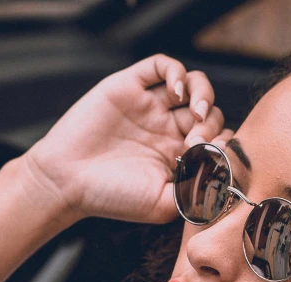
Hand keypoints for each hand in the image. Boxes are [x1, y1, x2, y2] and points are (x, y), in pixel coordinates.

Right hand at [22, 54, 233, 223]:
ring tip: (195, 111)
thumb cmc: (111, 197)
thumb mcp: (162, 205)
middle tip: (195, 141)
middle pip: (209, 111)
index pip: (216, 139)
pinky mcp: (130, 87)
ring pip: (192, 84)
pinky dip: (177, 72)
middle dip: (211, 124)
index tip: (211, 157)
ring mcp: (149, 107)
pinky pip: (162, 66)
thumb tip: (225, 176)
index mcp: (177, 157)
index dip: (222, 143)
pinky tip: (177, 92)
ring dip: (203, 93)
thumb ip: (195, 192)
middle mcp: (166, 129)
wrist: (66, 181)